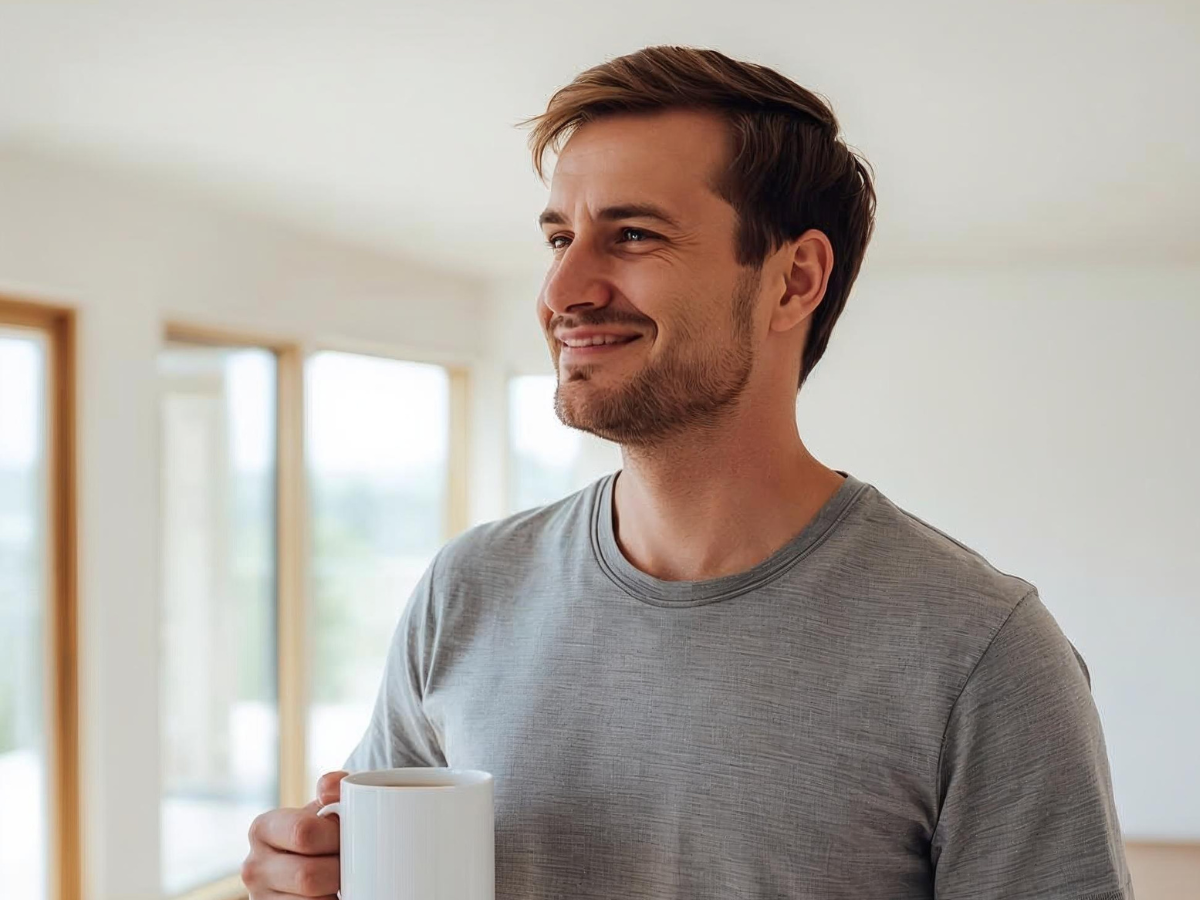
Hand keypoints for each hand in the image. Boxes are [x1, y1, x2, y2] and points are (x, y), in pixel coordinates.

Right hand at [242, 771, 346, 898]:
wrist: (311, 858)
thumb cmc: (324, 827)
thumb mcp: (327, 803)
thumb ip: (334, 787)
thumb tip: (330, 789)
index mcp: (263, 829)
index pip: (303, 833)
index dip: (336, 837)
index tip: (349, 836)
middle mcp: (254, 867)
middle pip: (308, 876)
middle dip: (339, 870)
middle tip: (352, 863)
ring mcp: (260, 898)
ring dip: (336, 893)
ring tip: (343, 880)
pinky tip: (335, 895)